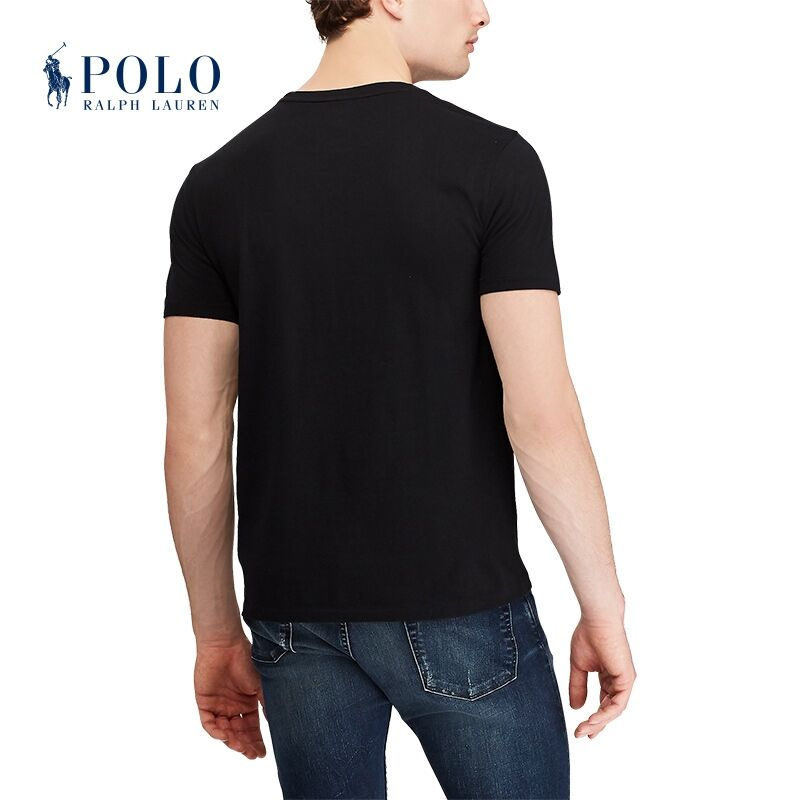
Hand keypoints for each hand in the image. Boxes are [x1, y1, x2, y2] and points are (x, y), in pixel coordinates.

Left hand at [194, 634, 266, 758]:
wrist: (225, 645)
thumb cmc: (245, 659)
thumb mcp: (260, 684)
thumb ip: (266, 704)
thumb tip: (276, 723)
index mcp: (247, 703)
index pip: (251, 728)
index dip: (256, 741)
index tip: (262, 754)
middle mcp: (232, 707)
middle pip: (238, 733)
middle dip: (245, 745)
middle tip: (252, 754)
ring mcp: (218, 706)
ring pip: (224, 731)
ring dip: (232, 741)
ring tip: (240, 747)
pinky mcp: (204, 703)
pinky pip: (209, 723)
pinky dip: (216, 731)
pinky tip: (225, 735)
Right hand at [568, 616, 635, 738]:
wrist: (597, 620)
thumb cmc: (588, 636)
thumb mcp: (579, 666)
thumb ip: (578, 686)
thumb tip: (576, 707)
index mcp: (608, 676)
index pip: (602, 702)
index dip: (593, 717)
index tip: (580, 729)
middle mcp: (618, 680)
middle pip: (608, 709)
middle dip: (595, 724)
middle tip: (581, 735)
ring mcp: (624, 680)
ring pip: (614, 709)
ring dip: (599, 721)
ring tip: (584, 729)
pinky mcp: (627, 679)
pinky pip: (618, 703)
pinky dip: (606, 713)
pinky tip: (594, 719)